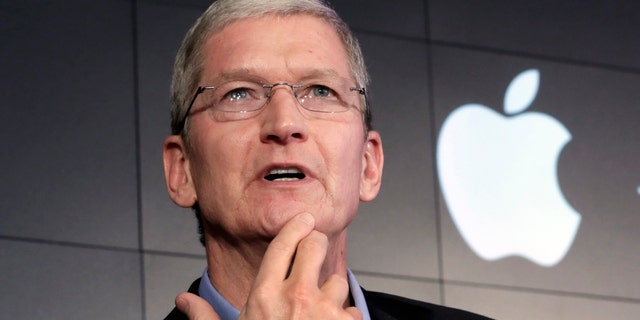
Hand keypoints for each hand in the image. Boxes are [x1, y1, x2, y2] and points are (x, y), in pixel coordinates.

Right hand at [176, 213, 361, 318]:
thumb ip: (205, 318)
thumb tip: (183, 300)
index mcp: (263, 297)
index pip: (282, 245)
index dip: (295, 227)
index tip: (304, 219)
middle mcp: (295, 296)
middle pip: (315, 246)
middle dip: (316, 245)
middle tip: (315, 251)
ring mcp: (324, 309)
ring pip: (337, 280)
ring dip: (331, 293)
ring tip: (317, 313)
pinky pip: (352, 310)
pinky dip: (345, 319)